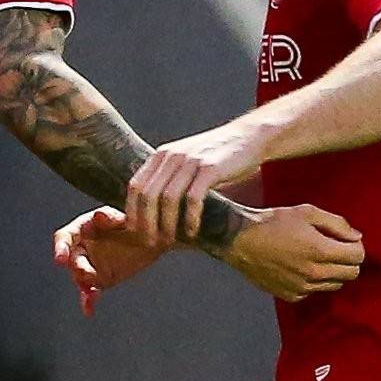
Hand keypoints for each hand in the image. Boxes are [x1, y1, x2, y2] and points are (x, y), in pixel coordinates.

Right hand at [51, 206, 164, 315]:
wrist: (154, 239)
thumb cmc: (137, 222)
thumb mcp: (126, 216)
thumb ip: (112, 216)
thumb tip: (98, 215)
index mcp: (84, 229)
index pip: (65, 237)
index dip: (60, 247)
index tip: (60, 258)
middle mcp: (83, 247)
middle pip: (72, 259)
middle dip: (77, 268)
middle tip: (86, 273)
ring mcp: (90, 265)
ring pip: (80, 278)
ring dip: (84, 286)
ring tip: (93, 294)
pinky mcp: (99, 280)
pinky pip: (90, 291)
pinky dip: (88, 301)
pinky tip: (88, 310)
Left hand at [126, 116, 271, 246]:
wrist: (248, 138)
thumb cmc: (216, 157)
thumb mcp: (185, 161)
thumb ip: (167, 178)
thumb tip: (147, 208)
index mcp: (161, 155)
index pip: (135, 186)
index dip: (132, 212)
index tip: (134, 233)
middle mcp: (171, 156)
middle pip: (147, 195)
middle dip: (145, 223)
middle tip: (150, 243)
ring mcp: (190, 161)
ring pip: (167, 198)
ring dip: (166, 224)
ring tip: (169, 241)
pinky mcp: (210, 168)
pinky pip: (193, 198)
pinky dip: (190, 218)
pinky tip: (192, 232)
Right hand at [218, 204, 363, 302]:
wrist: (239, 240)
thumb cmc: (273, 222)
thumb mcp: (307, 212)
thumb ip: (337, 224)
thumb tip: (357, 237)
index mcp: (320, 250)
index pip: (358, 256)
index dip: (355, 246)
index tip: (345, 241)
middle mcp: (314, 272)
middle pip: (352, 273)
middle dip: (348, 260)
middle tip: (335, 249)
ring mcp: (302, 286)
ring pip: (335, 285)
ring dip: (333, 272)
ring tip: (317, 258)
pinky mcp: (291, 295)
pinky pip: (315, 291)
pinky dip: (314, 281)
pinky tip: (300, 268)